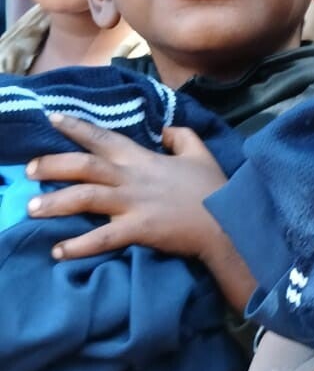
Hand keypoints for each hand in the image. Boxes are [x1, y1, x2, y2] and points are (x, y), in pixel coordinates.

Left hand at [25, 116, 229, 261]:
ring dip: (55, 203)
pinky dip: (78, 245)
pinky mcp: (139, 229)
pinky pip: (102, 237)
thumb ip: (181, 136)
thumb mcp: (200, 153)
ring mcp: (134, 204)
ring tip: (31, 210)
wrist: (228, 222)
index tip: (51, 118)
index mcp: (143, 159)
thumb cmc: (213, 189)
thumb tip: (165, 129)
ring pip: (85, 198)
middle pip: (84, 166)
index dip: (76, 127)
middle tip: (28, 170)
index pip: (104, 138)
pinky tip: (58, 252)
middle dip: (52, 165)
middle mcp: (132, 178)